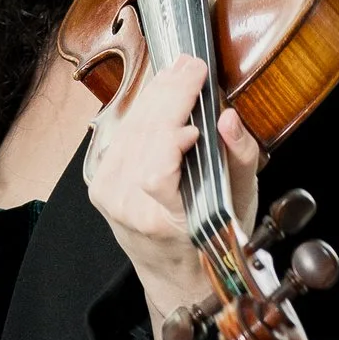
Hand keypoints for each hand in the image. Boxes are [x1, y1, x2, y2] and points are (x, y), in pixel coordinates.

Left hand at [81, 55, 258, 339]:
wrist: (175, 275)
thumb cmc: (212, 240)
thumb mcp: (239, 205)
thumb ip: (238, 160)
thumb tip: (229, 118)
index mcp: (163, 222)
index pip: (156, 171)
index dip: (171, 129)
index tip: (196, 92)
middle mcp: (128, 210)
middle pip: (142, 138)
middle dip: (169, 94)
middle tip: (192, 64)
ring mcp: (107, 196)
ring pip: (129, 131)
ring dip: (155, 95)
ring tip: (179, 71)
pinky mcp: (99, 184)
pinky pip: (121, 136)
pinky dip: (142, 111)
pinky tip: (160, 93)